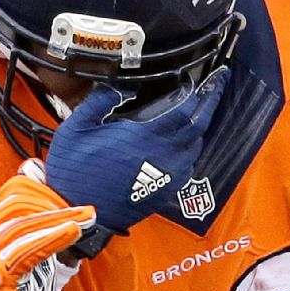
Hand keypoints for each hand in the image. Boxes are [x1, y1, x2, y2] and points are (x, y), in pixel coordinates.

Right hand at [45, 67, 228, 234]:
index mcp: (144, 136)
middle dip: (211, 104)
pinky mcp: (164, 192)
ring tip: (195, 114)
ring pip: (195, 147)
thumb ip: (100, 100)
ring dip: (198, 128)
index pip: (186, 109)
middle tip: (215, 87)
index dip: (199, 92)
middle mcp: (163, 156)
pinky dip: (189, 152)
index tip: (202, 80)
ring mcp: (166, 176)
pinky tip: (180, 145)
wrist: (77, 210)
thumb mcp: (76, 127)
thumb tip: (121, 86)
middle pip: (199, 126)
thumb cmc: (74, 171)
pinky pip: (187, 167)